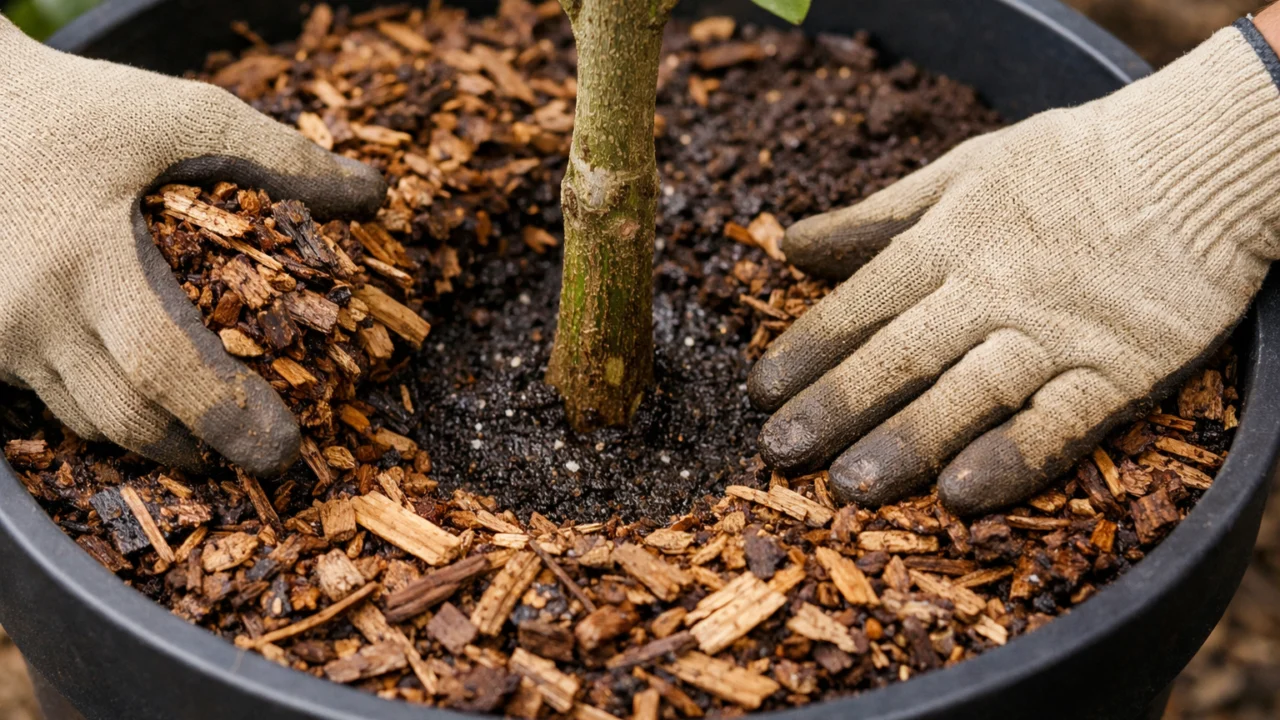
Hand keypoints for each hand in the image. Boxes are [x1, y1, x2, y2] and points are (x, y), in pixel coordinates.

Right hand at [0, 19, 383, 474]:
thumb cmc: (78, 110)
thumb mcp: (180, 115)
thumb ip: (279, 157)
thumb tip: (371, 195)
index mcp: (86, 258)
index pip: (165, 367)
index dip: (228, 416)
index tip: (284, 447)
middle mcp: (32, 311)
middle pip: (127, 415)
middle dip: (200, 447)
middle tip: (260, 455)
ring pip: (88, 418)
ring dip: (155, 436)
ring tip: (212, 437)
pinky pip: (51, 401)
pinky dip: (107, 411)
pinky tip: (151, 403)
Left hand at [749, 21, 1279, 514]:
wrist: (1203, 162)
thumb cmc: (1070, 167)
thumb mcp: (964, 170)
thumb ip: (878, 217)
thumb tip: (792, 247)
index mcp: (950, 239)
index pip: (861, 302)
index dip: (807, 349)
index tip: (761, 392)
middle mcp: (992, 289)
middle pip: (901, 354)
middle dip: (835, 405)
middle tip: (779, 453)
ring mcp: (1056, 332)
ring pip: (968, 393)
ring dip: (907, 440)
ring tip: (849, 486)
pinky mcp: (1118, 369)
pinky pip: (1059, 421)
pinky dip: (1012, 458)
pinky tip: (962, 495)